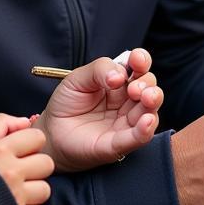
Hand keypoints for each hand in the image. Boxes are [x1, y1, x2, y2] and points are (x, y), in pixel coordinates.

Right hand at [0, 114, 53, 204]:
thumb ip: (1, 124)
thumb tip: (26, 121)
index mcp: (0, 150)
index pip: (38, 138)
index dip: (32, 145)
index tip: (21, 154)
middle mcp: (10, 172)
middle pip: (47, 164)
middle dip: (36, 170)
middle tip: (20, 176)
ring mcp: (15, 196)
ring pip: (45, 190)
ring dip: (33, 194)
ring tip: (16, 194)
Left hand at [35, 48, 162, 171]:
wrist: (50, 133)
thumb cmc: (66, 104)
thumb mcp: (77, 78)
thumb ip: (99, 69)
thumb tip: (119, 76)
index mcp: (120, 82)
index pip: (139, 67)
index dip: (142, 60)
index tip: (136, 59)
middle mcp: (128, 101)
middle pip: (150, 88)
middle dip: (147, 84)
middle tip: (133, 88)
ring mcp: (126, 123)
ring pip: (150, 112)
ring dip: (153, 103)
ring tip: (146, 98)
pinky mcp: (118, 144)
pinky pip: (137, 138)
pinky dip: (145, 130)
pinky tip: (147, 121)